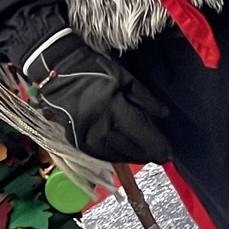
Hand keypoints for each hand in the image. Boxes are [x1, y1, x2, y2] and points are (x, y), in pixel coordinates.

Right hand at [19, 26, 171, 163]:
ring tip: (147, 157)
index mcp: (113, 107)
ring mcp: (86, 136)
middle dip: (147, 153)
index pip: (140, 132)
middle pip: (129, 147)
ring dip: (133, 158)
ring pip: (115, 154)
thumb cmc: (95, 71)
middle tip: (161, 157)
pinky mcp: (76, 140)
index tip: (169, 153)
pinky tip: (125, 155)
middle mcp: (99, 126)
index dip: (156, 144)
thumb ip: (146, 98)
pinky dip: (115, 157)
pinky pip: (100, 154)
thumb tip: (165, 114)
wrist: (59, 72)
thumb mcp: (125, 78)